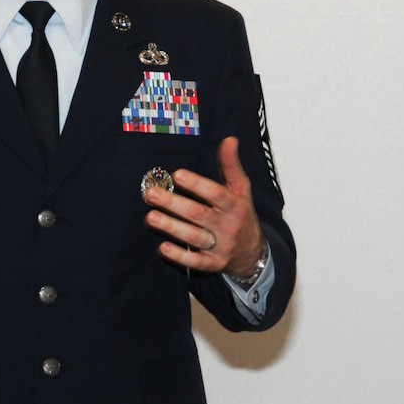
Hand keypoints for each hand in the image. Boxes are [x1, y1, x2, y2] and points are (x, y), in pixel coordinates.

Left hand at [143, 137, 263, 276]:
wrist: (254, 253)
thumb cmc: (241, 214)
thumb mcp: (241, 190)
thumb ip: (231, 165)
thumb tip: (229, 139)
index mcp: (235, 206)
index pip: (216, 194)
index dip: (197, 184)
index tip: (177, 174)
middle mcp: (228, 227)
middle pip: (199, 215)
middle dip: (174, 204)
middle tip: (152, 193)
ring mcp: (220, 247)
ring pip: (194, 238)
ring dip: (171, 227)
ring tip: (150, 217)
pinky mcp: (212, 264)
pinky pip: (196, 263)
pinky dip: (180, 256)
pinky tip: (162, 247)